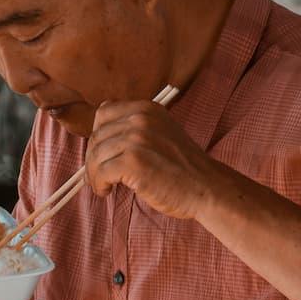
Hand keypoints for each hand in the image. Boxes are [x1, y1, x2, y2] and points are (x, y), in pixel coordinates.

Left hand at [85, 101, 221, 219]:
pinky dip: (99, 184)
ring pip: (96, 155)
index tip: (102, 153)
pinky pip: (101, 172)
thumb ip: (135, 129)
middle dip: (93, 158)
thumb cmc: (183, 168)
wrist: (207, 188)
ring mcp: (136, 139)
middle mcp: (140, 118)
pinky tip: (107, 191)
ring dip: (94, 174)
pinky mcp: (133, 162)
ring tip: (104, 186)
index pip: (104, 113)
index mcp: (146, 108)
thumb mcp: (161, 133)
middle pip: (97, 135)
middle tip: (98, 176)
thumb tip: (97, 138)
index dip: (98, 134)